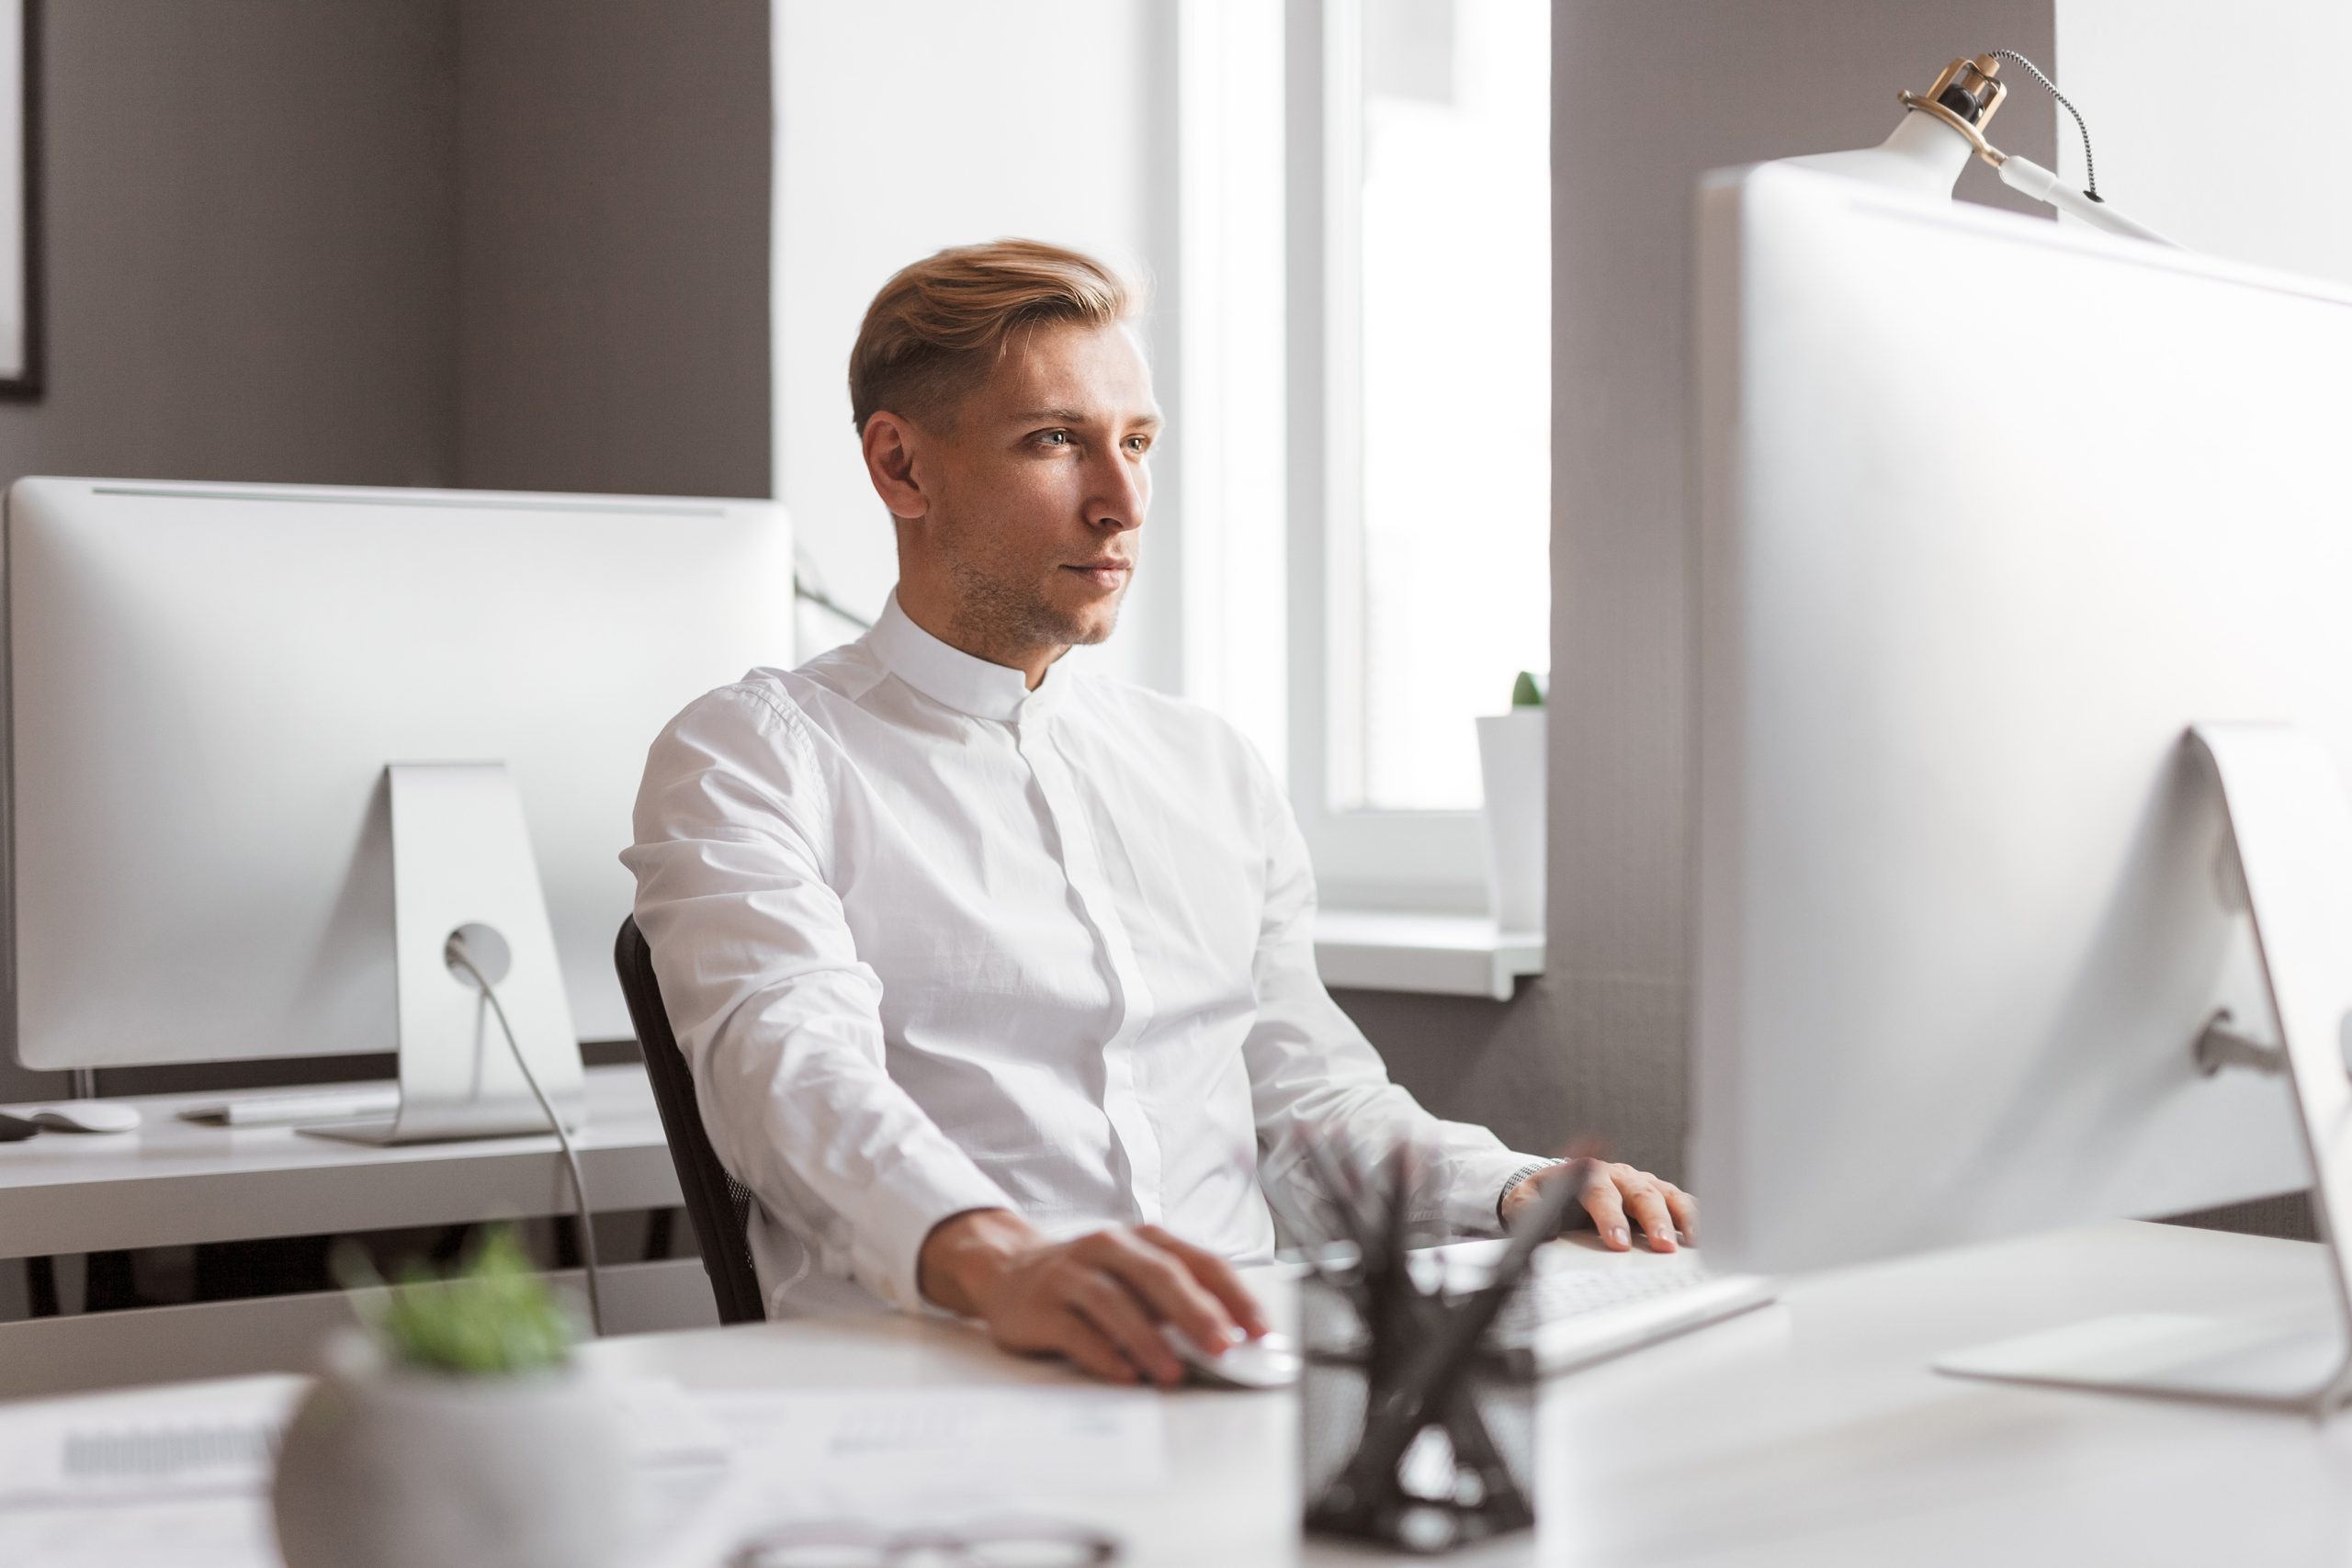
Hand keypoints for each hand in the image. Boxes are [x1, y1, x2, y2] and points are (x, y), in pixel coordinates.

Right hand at [916, 1209, 1271, 1386]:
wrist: (1007, 1271)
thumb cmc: (1088, 1279)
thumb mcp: (1136, 1277)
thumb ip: (1178, 1300)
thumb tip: (1232, 1339)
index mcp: (1144, 1238)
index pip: (1200, 1262)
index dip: (1234, 1296)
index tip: (1259, 1330)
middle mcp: (1109, 1247)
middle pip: (1160, 1275)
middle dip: (1197, 1313)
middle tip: (1224, 1348)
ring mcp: (1072, 1273)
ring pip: (1116, 1302)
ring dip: (1149, 1340)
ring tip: (1173, 1372)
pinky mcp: (1041, 1305)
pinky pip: (1075, 1330)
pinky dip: (1103, 1354)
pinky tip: (1124, 1374)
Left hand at [1502, 1160, 1695, 1251]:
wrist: (1558, 1181)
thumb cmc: (1545, 1192)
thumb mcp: (1524, 1197)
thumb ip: (1526, 1208)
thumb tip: (1542, 1228)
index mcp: (1587, 1173)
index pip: (1601, 1193)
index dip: (1611, 1218)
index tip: (1617, 1244)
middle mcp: (1620, 1176)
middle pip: (1641, 1194)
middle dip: (1654, 1221)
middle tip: (1662, 1248)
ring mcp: (1642, 1183)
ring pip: (1667, 1195)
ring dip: (1682, 1218)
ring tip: (1693, 1243)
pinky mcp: (1659, 1194)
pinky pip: (1681, 1201)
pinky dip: (1696, 1215)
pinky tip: (1706, 1234)